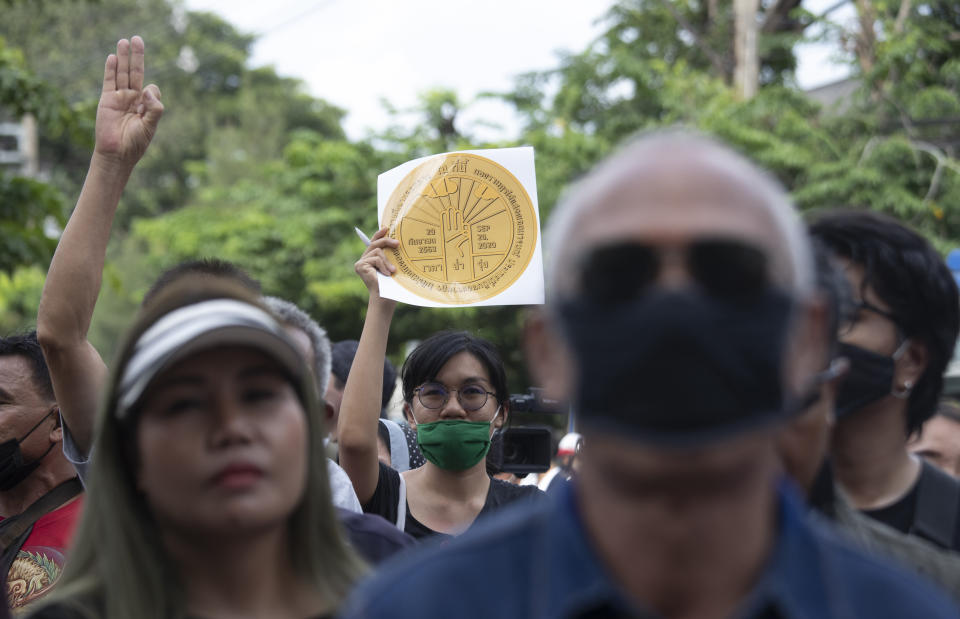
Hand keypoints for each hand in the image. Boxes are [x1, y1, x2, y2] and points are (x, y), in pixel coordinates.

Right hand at [94, 36, 163, 165]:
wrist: (116, 154)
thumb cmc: (135, 143)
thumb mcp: (151, 126)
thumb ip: (155, 108)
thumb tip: (149, 87)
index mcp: (146, 106)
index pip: (151, 89)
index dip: (151, 91)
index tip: (147, 100)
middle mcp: (133, 99)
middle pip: (135, 73)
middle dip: (137, 56)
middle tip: (137, 39)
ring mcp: (119, 98)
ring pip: (122, 73)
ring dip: (123, 57)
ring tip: (124, 41)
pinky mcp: (107, 100)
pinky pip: (109, 81)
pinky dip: (111, 69)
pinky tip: (113, 57)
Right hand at [355, 227, 398, 298]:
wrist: (384, 298)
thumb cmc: (391, 285)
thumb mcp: (391, 267)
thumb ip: (390, 256)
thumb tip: (397, 242)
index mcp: (371, 260)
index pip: (373, 242)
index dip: (379, 234)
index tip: (386, 228)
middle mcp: (363, 260)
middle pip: (375, 244)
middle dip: (386, 241)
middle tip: (397, 244)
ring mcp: (361, 263)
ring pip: (377, 252)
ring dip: (387, 261)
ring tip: (392, 271)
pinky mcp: (360, 265)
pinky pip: (375, 258)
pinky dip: (383, 266)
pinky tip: (386, 274)